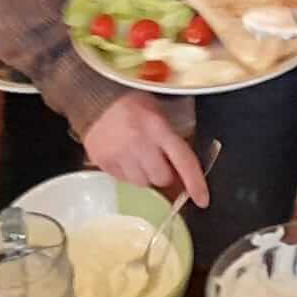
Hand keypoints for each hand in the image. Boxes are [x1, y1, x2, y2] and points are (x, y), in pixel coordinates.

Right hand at [80, 94, 210, 205]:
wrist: (94, 96)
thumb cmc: (130, 101)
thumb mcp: (158, 112)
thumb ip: (171, 138)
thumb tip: (183, 169)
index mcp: (158, 128)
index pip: (184, 161)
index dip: (196, 183)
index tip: (202, 199)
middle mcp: (140, 144)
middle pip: (162, 178)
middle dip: (164, 174)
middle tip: (159, 161)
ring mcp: (120, 155)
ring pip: (142, 183)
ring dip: (145, 175)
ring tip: (139, 156)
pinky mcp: (103, 162)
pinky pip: (122, 180)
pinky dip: (127, 173)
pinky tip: (124, 156)